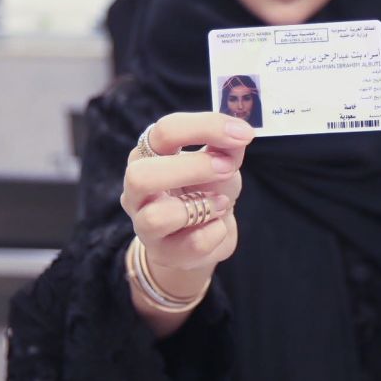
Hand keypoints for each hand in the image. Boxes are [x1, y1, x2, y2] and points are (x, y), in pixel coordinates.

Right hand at [121, 113, 253, 288]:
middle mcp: (136, 187)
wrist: (208, 234)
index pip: (165, 130)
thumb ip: (228, 146)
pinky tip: (217, 225)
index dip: (207, 128)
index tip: (244, 134)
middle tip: (228, 167)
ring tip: (220, 203)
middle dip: (193, 169)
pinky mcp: (162, 252)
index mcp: (149, 152)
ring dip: (202, 207)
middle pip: (141, 175)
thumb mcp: (222, 161)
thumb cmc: (207, 189)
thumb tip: (239, 133)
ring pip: (156, 218)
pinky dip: (215, 232)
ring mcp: (143, 223)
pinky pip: (191, 244)